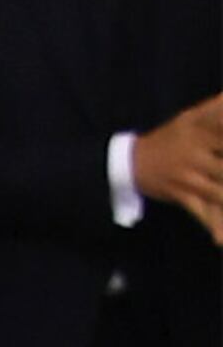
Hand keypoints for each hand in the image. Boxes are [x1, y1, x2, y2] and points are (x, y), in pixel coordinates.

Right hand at [129, 93, 222, 235]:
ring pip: (220, 191)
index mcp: (202, 130)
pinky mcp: (183, 195)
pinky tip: (220, 239)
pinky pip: (201, 212)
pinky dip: (214, 226)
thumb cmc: (169, 137)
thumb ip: (216, 107)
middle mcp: (197, 152)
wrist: (131, 163)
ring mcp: (190, 176)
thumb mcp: (191, 117)